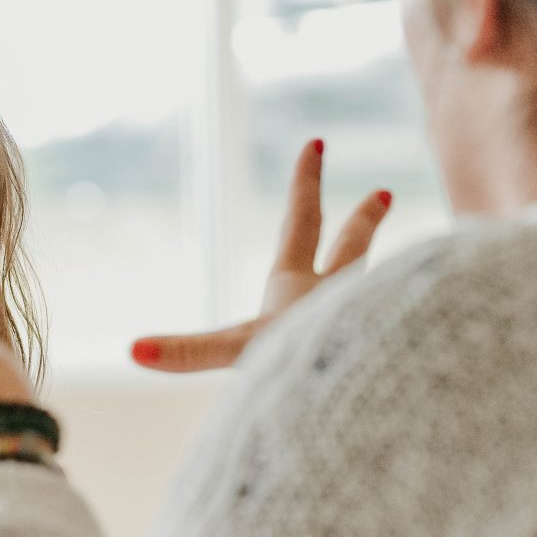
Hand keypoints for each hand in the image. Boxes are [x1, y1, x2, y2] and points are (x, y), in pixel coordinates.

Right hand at [131, 139, 390, 371]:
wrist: (379, 393)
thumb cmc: (311, 363)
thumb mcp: (239, 353)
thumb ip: (189, 352)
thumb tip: (131, 350)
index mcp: (299, 287)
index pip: (302, 223)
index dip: (305, 183)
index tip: (318, 143)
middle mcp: (338, 299)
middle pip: (352, 251)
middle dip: (361, 221)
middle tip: (385, 194)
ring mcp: (367, 327)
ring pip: (376, 293)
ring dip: (381, 278)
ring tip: (394, 273)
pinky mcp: (390, 356)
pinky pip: (395, 335)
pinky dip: (398, 328)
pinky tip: (404, 339)